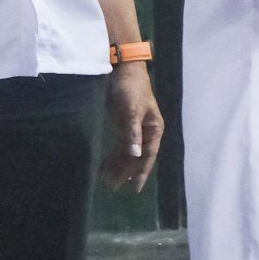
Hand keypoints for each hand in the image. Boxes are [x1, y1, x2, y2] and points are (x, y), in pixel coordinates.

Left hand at [102, 62, 164, 193]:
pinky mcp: (123, 126)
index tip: (135, 188)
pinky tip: (104, 166)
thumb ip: (133, 133)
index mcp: (153, 129)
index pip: (148, 156)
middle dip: (126, 173)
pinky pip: (119, 146)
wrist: (123, 71)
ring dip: (118, 166)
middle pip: (136, 158)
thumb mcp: (132, 110)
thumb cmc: (131, 89)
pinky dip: (113, 156)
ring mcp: (134, 130)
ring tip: (106, 181)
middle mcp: (146, 133)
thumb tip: (136, 156)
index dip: (142, 173)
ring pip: (127, 154)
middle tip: (112, 187)